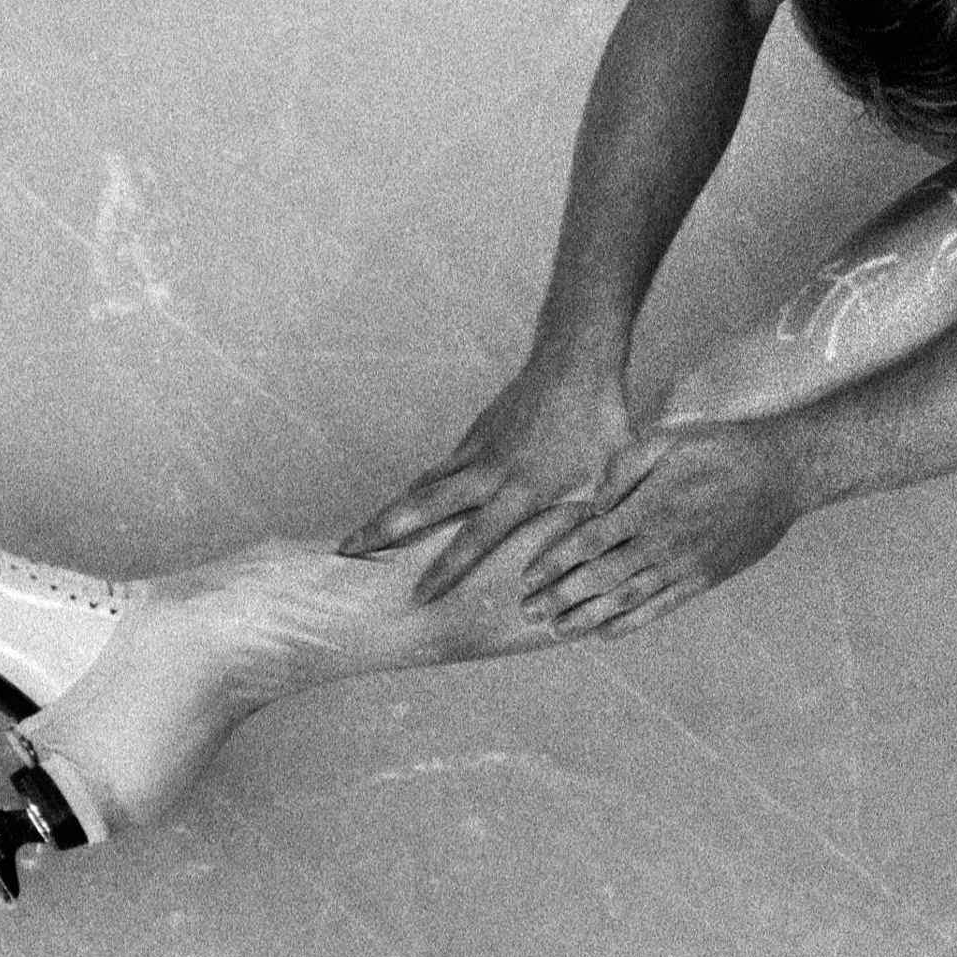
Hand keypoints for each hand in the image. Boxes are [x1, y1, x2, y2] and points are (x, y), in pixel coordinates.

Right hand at [341, 350, 633, 603]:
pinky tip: (404, 507)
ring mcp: (476, 450)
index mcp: (521, 488)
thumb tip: (604, 554)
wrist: (575, 359)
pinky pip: (439, 469)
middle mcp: (488, 472)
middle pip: (423, 505)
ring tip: (355, 539)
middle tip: (342, 553)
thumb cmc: (601, 420)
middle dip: (381, 531)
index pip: (475, 537)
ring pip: (422, 485)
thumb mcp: (613, 473)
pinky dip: (416, 490)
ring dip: (388, 512)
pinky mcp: (475, 434)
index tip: (416, 597)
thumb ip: (603, 515)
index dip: (445, 569)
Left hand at [514, 418, 804, 639]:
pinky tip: (604, 634)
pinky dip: (628, 624)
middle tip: (527, 612)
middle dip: (559, 597)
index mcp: (648, 507)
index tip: (527, 577)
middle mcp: (661, 543)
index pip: (588, 541)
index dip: (554, 562)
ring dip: (585, 617)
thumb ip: (625, 466)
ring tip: (555, 630)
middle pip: (598, 578)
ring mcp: (683, 566)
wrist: (782, 473)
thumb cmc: (723, 448)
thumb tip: (595, 501)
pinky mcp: (703, 580)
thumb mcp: (670, 438)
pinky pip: (659, 609)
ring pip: (624, 600)